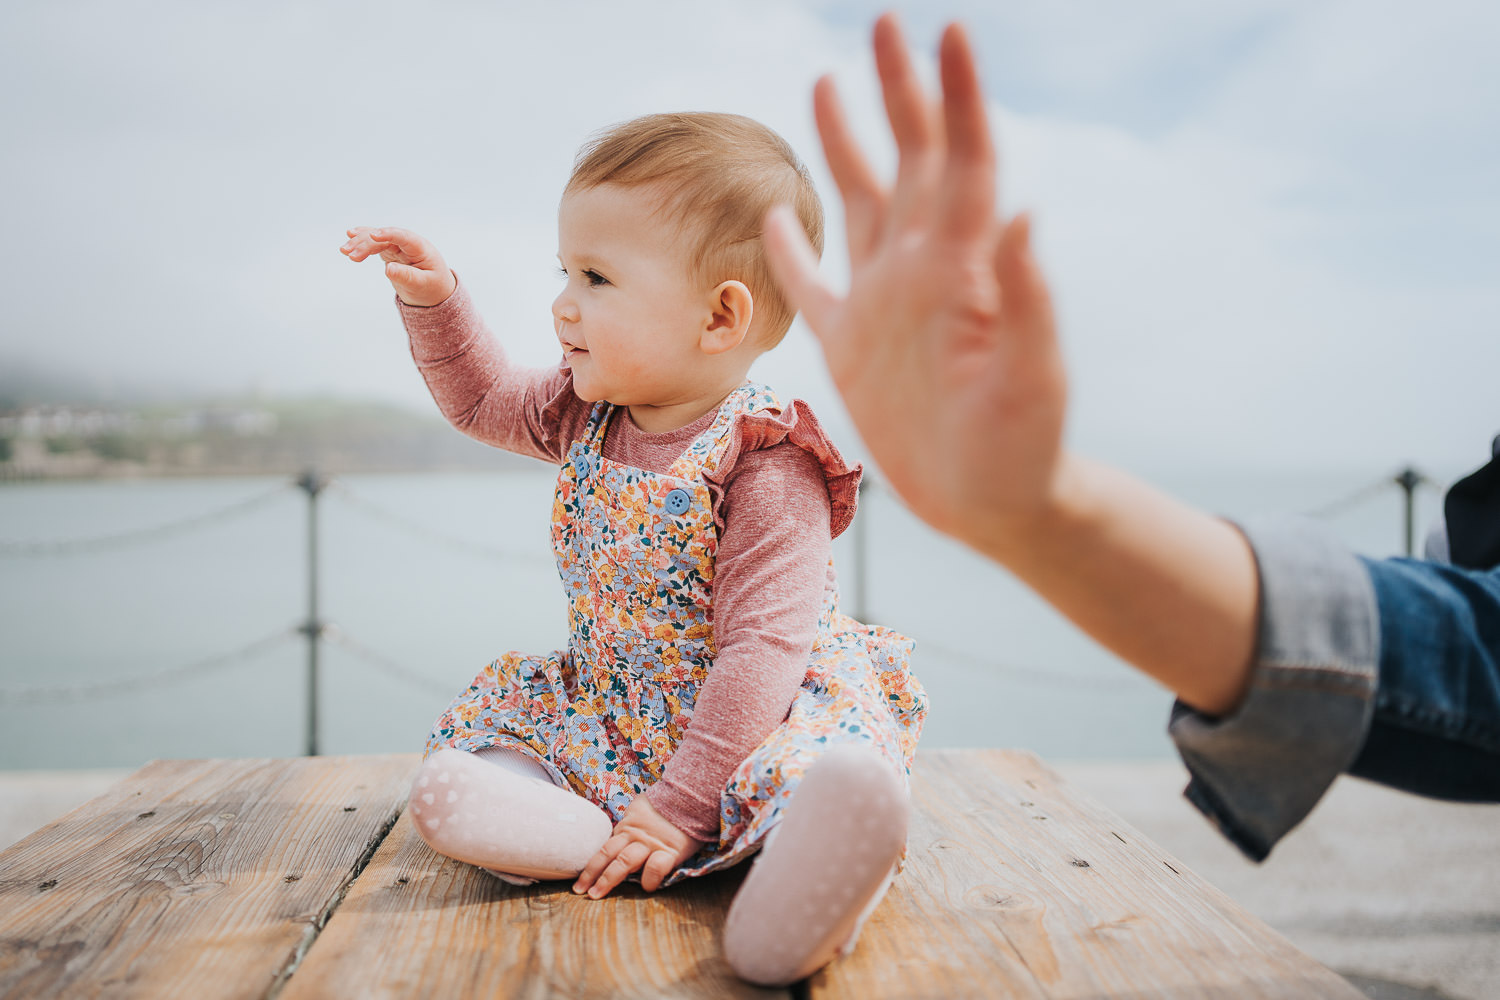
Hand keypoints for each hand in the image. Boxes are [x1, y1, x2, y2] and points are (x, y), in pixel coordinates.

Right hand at [340, 226, 456, 307]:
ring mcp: (398, 246)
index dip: (388, 234)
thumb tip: (388, 269)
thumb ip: (407, 276)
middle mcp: (408, 243)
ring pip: (377, 239)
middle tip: (350, 255)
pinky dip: (363, 242)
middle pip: (385, 238)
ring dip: (360, 243)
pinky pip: (375, 243)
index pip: (403, 237)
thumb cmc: (432, 287)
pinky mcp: (390, 251)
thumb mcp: (422, 285)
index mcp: (420, 248)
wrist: (434, 291)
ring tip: (344, 251)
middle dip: (367, 244)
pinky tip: (350, 236)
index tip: (373, 236)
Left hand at [573, 795, 702, 898]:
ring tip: (596, 895)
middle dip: (592, 873)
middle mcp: (636, 836)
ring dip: (608, 879)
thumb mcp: (643, 809)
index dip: (591, 864)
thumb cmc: (669, 804)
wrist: (692, 795)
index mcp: (628, 827)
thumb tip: (620, 834)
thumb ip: (632, 822)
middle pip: (607, 854)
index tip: (580, 880)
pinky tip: (646, 888)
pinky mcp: (670, 851)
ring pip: (623, 861)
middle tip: (579, 890)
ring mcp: (651, 844)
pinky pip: (655, 867)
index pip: (605, 847)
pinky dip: (649, 878)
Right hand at [763, 15, 1065, 554]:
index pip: (963, 162)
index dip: (956, 98)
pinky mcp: (851, 348)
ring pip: (860, 203)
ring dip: (847, 145)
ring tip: (829, 85)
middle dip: (899, 93)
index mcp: (963, 269)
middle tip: (887, 26)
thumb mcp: (1033, 379)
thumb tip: (1024, 212)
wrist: (993, 504)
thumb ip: (1027, 300)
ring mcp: (883, 305)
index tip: (950, 33)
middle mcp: (922, 270)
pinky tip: (774, 217)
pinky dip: (792, 252)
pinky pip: (813, 288)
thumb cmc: (1026, 448)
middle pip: (910, 161)